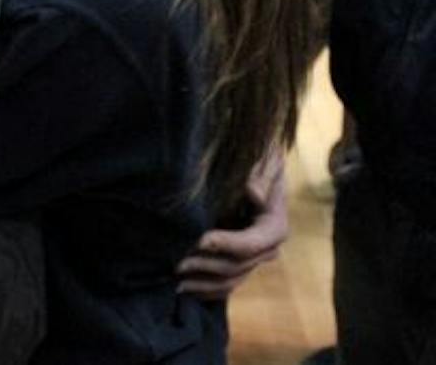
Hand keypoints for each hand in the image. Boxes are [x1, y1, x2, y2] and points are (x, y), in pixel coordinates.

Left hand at [176, 148, 286, 298]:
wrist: (253, 162)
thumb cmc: (255, 156)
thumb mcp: (261, 157)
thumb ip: (258, 174)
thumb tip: (252, 191)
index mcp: (273, 225)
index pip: (251, 243)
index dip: (225, 244)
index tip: (198, 240)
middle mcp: (267, 247)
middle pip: (237, 266)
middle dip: (205, 265)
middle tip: (174, 262)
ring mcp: (253, 258)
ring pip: (231, 279)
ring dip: (202, 282)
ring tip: (173, 280)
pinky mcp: (239, 261)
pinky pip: (227, 283)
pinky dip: (206, 289)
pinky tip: (183, 289)